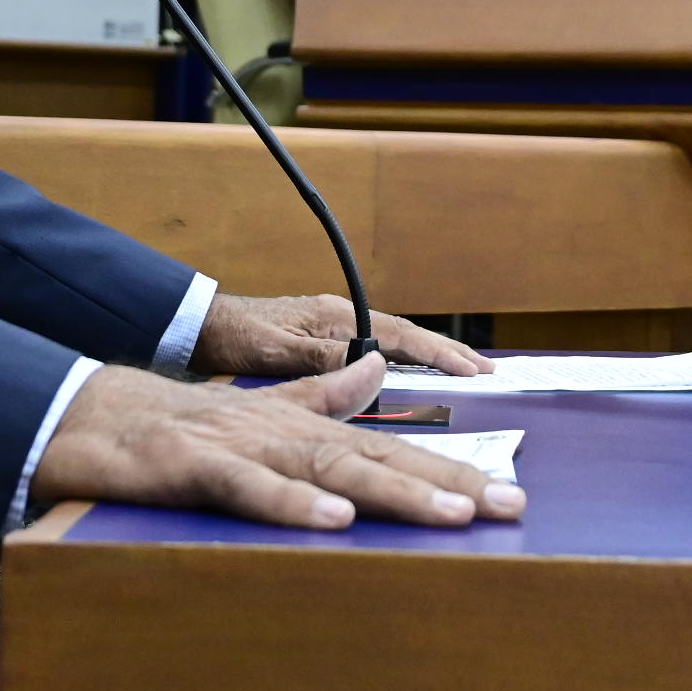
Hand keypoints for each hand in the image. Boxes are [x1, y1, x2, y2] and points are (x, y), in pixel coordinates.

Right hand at [27, 355, 522, 529]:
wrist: (94, 419)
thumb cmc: (180, 428)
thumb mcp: (262, 409)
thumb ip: (322, 392)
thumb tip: (374, 369)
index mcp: (305, 427)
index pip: (393, 450)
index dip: (452, 470)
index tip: (509, 493)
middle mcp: (286, 431)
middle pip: (380, 457)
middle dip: (449, 483)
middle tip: (510, 506)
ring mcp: (245, 446)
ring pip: (331, 466)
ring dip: (395, 491)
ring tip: (451, 515)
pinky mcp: (199, 465)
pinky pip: (251, 486)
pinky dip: (292, 503)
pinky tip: (336, 520)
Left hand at [189, 291, 493, 379]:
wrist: (202, 327)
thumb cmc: (234, 339)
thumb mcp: (275, 353)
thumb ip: (321, 360)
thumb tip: (371, 365)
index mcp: (335, 317)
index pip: (399, 337)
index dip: (438, 355)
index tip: (471, 371)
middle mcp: (342, 317)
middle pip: (407, 335)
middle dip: (449, 353)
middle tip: (489, 372)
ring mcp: (336, 326)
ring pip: (397, 342)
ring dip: (434, 357)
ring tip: (469, 372)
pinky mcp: (328, 339)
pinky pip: (380, 348)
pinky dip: (409, 360)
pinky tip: (421, 373)